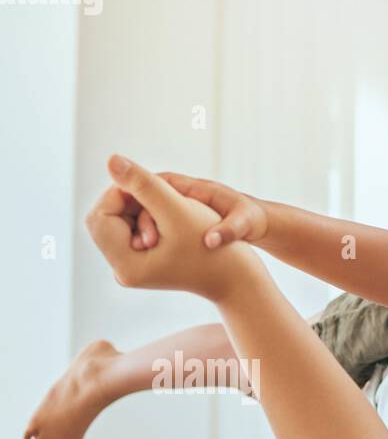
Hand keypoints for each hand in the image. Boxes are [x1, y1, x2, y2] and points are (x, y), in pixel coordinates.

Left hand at [85, 154, 261, 301]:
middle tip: (157, 194)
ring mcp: (131, 270)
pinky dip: (142, 217)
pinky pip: (128, 232)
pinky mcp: (140, 266)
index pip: (102, 215)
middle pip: (104, 220)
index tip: (150, 186)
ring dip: (136, 206)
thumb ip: (142, 183)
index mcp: (126, 265)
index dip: (120, 192)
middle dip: (126, 200)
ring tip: (166, 206)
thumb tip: (110, 160)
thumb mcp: (176, 209)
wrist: (235, 277)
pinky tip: (165, 216)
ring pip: (116, 223)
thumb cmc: (212, 246)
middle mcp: (123, 272)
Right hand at [130, 171, 269, 251]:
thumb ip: (229, 229)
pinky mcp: (173, 220)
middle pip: (139, 200)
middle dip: (133, 221)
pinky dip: (146, 237)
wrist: (254, 223)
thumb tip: (211, 242)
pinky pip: (151, 225)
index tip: (141, 232)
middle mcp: (173, 193)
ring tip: (141, 254)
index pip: (149, 186)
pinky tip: (146, 257)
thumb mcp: (243, 223)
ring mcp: (171, 207)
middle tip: (139, 247)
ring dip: (137, 231)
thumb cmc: (250, 218)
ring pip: (142, 214)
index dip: (138, 204)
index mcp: (185, 186)